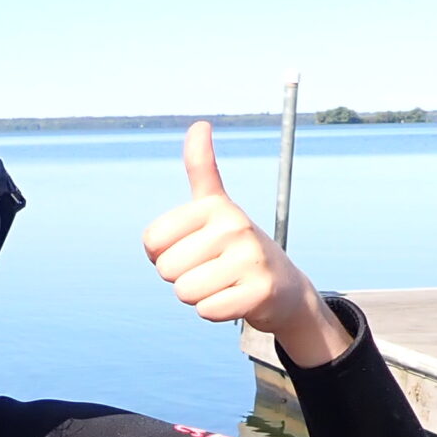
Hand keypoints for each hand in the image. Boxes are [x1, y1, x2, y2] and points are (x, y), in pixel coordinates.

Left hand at [140, 121, 349, 367]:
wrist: (284, 287)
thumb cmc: (235, 247)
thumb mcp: (216, 206)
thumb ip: (201, 168)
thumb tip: (200, 125)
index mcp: (215, 205)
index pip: (152, 241)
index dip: (162, 254)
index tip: (191, 248)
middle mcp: (235, 225)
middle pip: (167, 269)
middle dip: (183, 277)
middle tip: (211, 269)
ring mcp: (251, 257)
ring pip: (185, 292)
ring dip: (198, 296)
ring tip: (223, 283)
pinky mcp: (260, 290)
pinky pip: (207, 310)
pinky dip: (215, 311)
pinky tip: (235, 298)